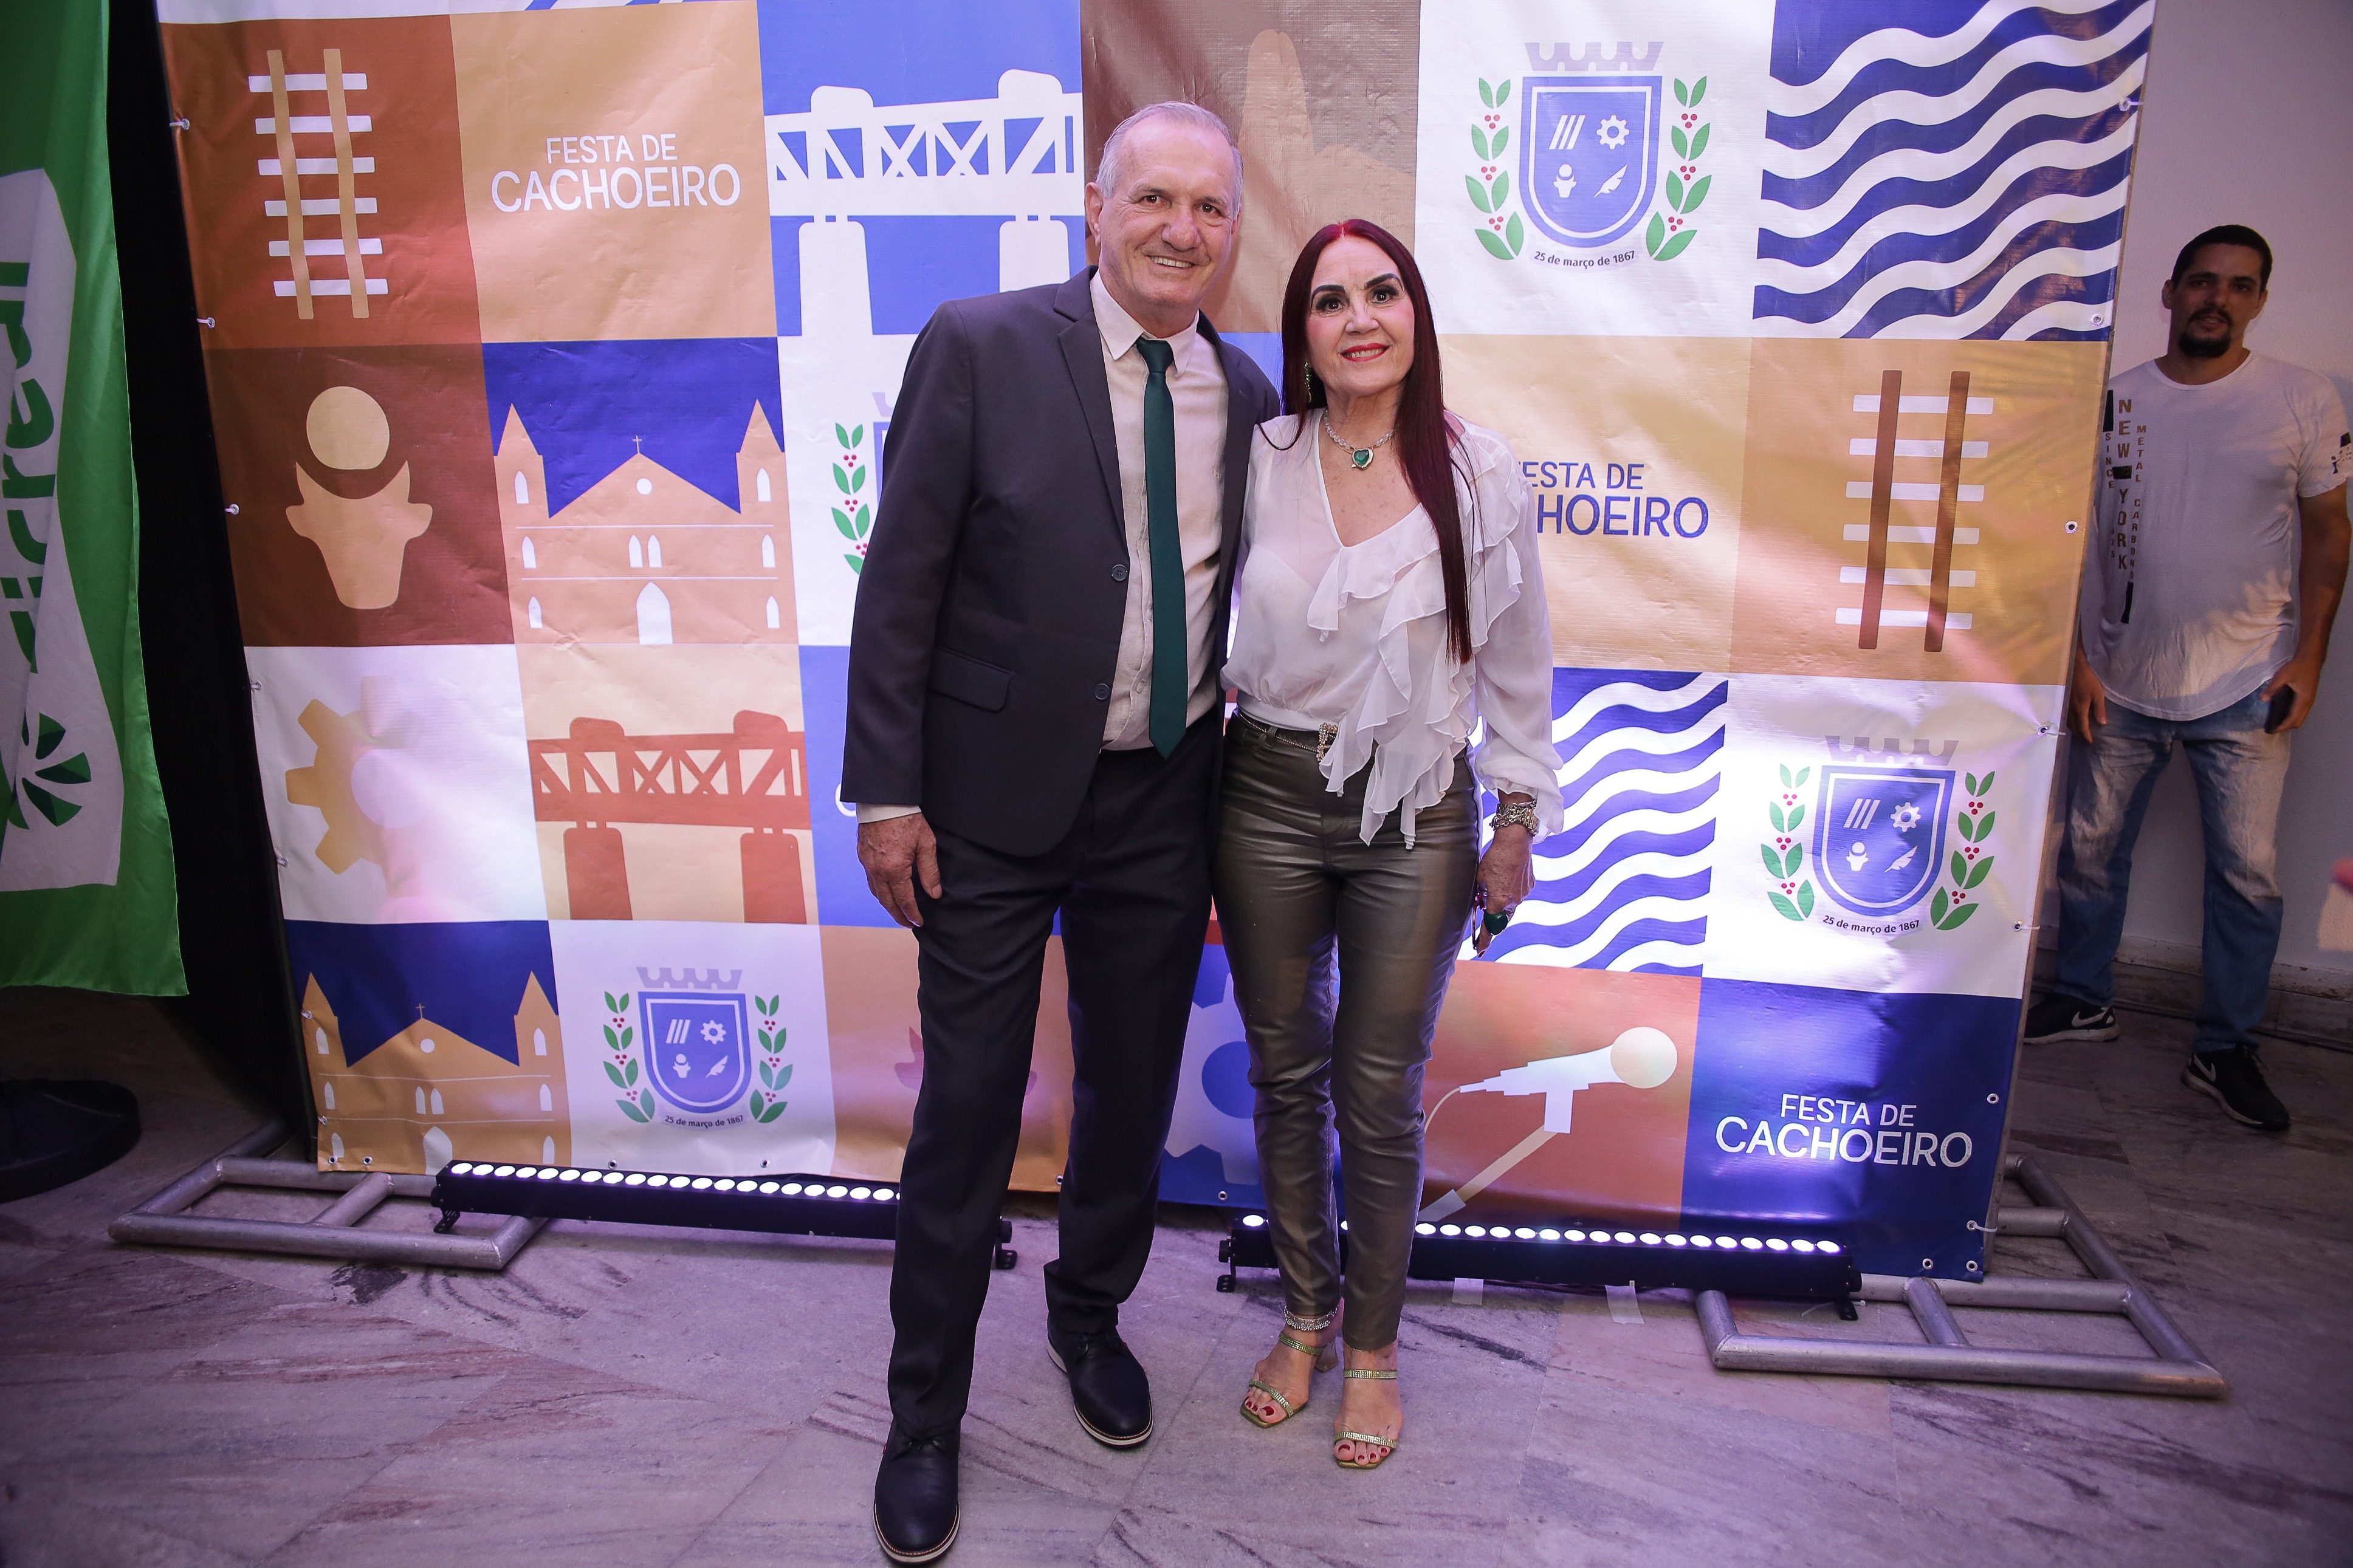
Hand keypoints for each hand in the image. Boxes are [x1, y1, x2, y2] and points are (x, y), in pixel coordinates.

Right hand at [858, 813, 941, 927]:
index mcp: (893, 870)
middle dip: (898, 915)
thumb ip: (930, 871)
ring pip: (876, 892)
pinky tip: (886, 890)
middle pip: (887, 901)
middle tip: (907, 923)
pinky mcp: (863, 855)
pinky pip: (870, 880)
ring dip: (887, 904)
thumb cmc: (906, 819)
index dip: (912, 913)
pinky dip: (879, 890)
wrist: (883, 800)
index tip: (919, 922)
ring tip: (897, 910)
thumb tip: (934, 893)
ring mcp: (867, 863)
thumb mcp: (926, 844)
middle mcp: (876, 870)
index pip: (904, 900)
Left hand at [1471, 822, 1534, 956]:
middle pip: (1502, 919)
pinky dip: (1511, 891)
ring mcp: (1523, 894)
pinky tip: (1506, 878)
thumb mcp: (1480, 878)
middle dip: (1493, 921)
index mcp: (1498, 902)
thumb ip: (1481, 894)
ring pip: (1511, 906)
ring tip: (1496, 885)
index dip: (1484, 940)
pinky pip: (1518, 894)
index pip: (1490, 927)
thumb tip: (1481, 902)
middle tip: (1484, 923)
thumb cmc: (1494, 858)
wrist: (1516, 842)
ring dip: (1502, 903)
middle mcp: (1513, 902)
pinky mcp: (1530, 886)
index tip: (1480, 950)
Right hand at [2067, 646, 2107, 745]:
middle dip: (2079, 734)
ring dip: (2073, 730)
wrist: (2072, 668)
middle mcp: (2070, 710)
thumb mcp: (2098, 693)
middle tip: (2084, 739)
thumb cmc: (2087, 680)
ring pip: (2067, 723)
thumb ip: (2100, 709)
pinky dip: (2068, 722)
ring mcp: (2064, 706)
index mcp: (2080, 709)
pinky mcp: (2062, 701)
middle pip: (2073, 727)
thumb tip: (2102, 723)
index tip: (2090, 742)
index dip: (2086, 736)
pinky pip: (2064, 716)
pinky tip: (2070, 722)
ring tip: (2078, 733)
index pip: (2083, 727)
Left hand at [2260, 652, 2322, 731]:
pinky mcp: (2309, 696)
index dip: (2283, 726)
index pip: (2293, 719)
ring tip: (2276, 722)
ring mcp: (2310, 700)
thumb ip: (2272, 688)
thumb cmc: (2297, 666)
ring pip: (2301, 717)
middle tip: (2273, 728)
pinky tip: (2282, 712)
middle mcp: (2309, 702)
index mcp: (2303, 699)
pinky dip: (2293, 715)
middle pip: (2298, 721)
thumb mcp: (2282, 676)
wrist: (2311, 658)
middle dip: (2286, 727)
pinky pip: (2302, 711)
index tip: (2272, 730)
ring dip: (2290, 722)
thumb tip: (2263, 699)